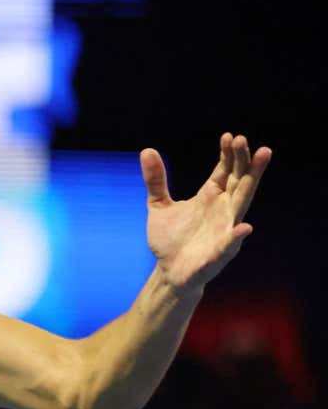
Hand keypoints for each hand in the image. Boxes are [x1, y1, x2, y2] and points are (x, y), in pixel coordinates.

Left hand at [141, 132, 271, 292]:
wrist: (168, 271)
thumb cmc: (170, 239)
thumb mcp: (157, 205)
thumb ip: (155, 180)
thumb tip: (147, 150)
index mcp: (210, 197)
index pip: (224, 171)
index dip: (227, 154)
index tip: (229, 136)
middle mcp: (222, 210)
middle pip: (239, 181)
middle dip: (244, 161)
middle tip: (245, 140)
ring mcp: (224, 230)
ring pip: (242, 204)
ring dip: (252, 183)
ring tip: (261, 160)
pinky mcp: (218, 253)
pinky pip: (229, 244)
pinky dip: (236, 236)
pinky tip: (243, 227)